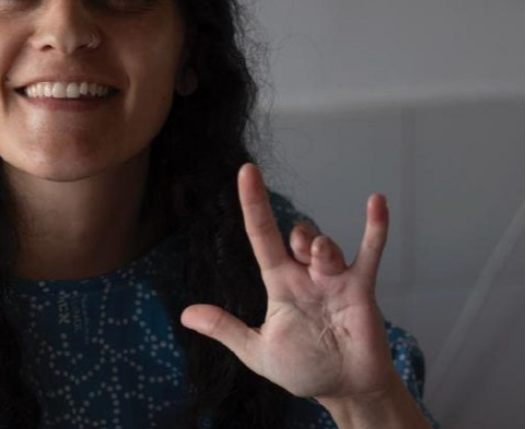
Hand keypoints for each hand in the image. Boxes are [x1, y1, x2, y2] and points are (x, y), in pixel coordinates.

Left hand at [180, 163, 399, 400]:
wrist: (343, 389)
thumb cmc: (302, 367)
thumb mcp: (256, 350)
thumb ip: (225, 329)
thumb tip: (186, 314)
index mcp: (280, 283)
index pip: (262, 236)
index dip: (254, 205)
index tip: (246, 171)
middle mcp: (306, 276)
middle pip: (297, 236)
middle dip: (297, 234)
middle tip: (299, 249)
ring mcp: (334, 280)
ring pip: (325, 245)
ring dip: (321, 246)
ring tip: (319, 255)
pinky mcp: (361, 290)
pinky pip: (370, 254)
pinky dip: (375, 228)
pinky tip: (376, 203)